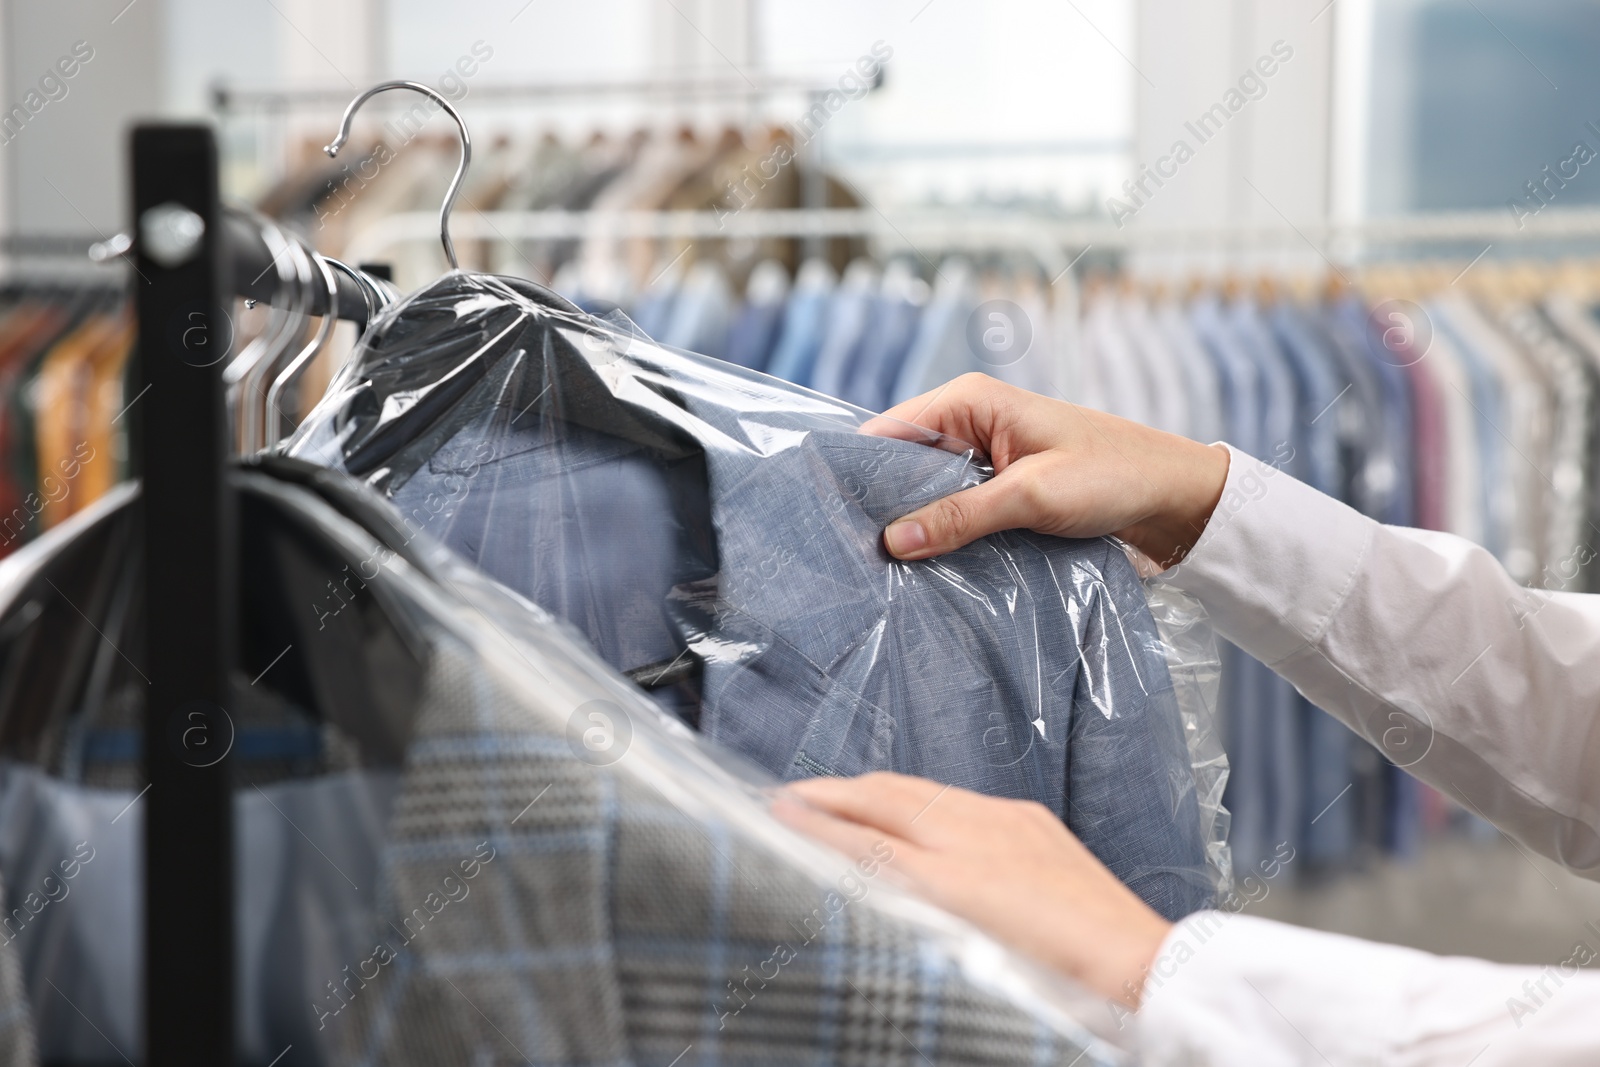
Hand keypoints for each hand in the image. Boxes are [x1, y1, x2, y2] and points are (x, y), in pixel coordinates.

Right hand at [773, 772, 1171, 1006]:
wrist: (1139, 967)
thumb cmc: (1062, 987)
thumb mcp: (973, 960)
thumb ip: (912, 917)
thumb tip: (867, 887)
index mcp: (958, 884)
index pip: (867, 842)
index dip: (817, 825)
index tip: (779, 813)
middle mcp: (977, 840)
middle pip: (885, 801)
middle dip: (832, 793)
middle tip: (790, 794)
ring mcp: (1005, 822)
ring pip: (919, 790)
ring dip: (870, 789)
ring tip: (834, 793)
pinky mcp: (1029, 818)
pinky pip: (957, 794)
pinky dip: (916, 794)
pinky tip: (905, 802)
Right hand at [866, 373, 1229, 566]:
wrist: (1176, 498)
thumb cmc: (1114, 477)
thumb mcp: (1033, 497)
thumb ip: (961, 517)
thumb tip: (893, 541)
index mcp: (970, 400)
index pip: (889, 430)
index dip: (859, 472)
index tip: (831, 518)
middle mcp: (969, 421)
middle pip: (901, 463)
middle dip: (882, 504)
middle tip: (851, 554)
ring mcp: (982, 456)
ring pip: (925, 491)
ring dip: (913, 524)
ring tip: (878, 567)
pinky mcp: (998, 488)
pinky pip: (952, 508)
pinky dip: (941, 533)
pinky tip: (923, 565)